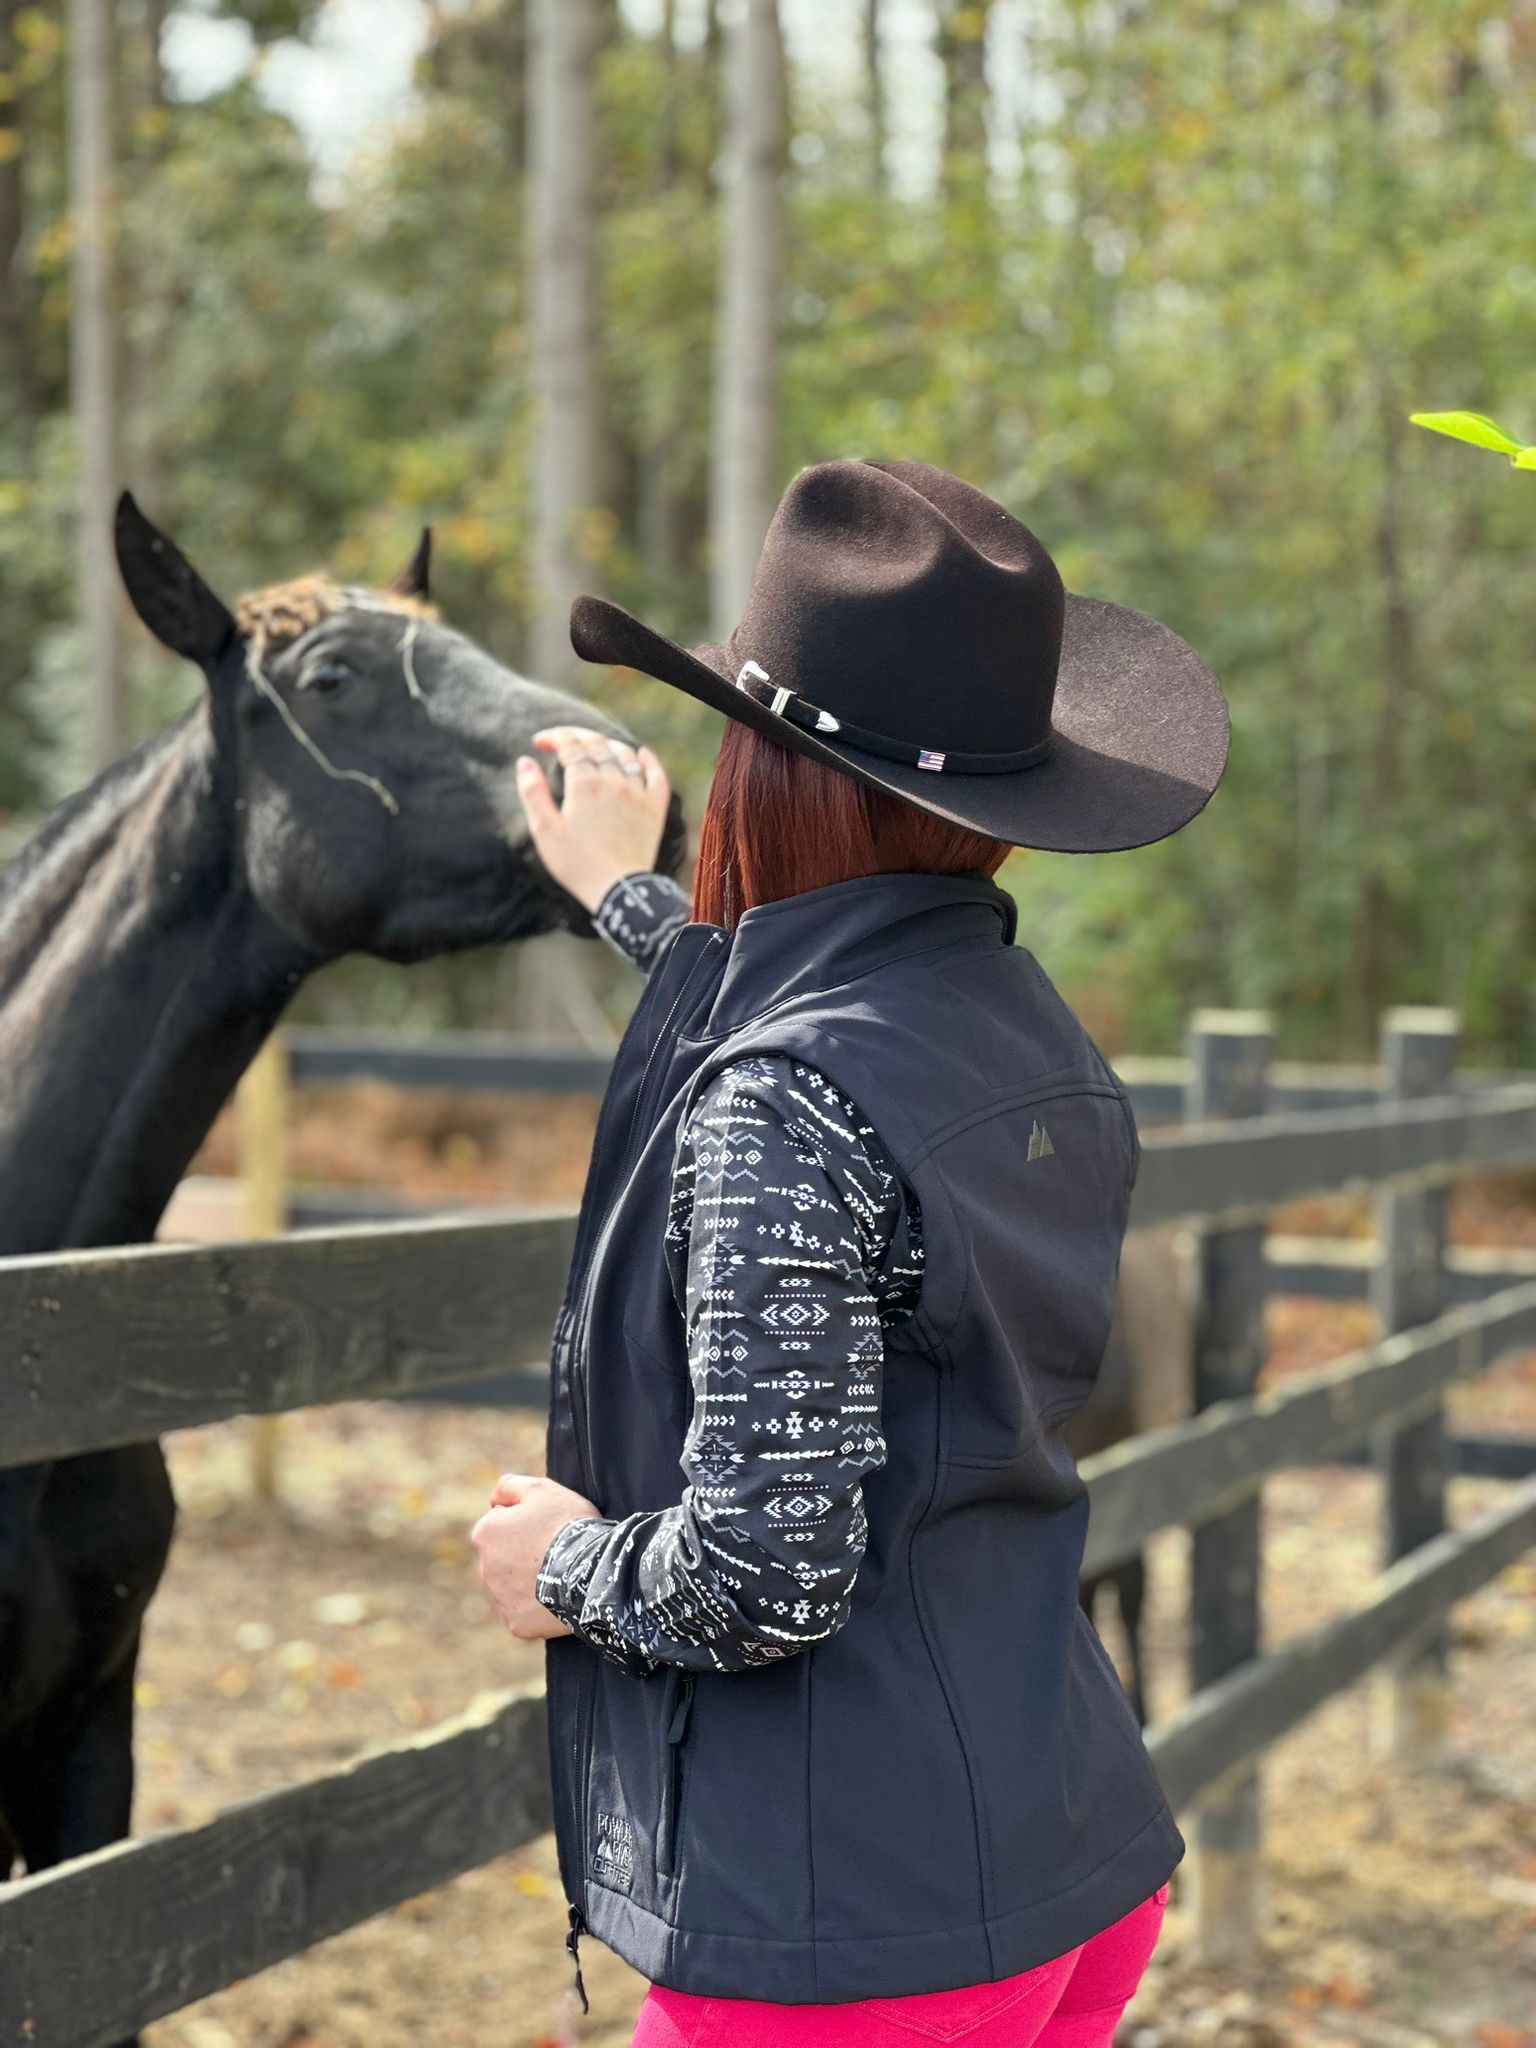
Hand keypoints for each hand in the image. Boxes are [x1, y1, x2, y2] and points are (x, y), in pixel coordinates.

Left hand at [471, 1472, 600, 1641]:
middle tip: (554, 1551)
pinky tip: (556, 1596)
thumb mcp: (541, 1489)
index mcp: (486, 1534)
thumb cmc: (567, 1524)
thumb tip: (493, 1500)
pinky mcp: (517, 1624)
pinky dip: (537, 1606)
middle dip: (522, 1553)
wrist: (592, 1569)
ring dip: (528, 1580)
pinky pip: (524, 1613)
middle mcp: (484, 1569)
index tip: (548, 1526)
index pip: (501, 1523)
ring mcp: (500, 1600)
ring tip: (558, 1574)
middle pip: (503, 1557)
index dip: (527, 1522)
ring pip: (511, 1586)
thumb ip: (510, 1486)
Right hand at [516, 725, 672, 914]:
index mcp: (584, 784)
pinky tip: (641, 754)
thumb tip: (524, 761)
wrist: (617, 889)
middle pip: (597, 743)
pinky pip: (656, 776)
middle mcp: (613, 781)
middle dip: (577, 735)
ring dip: (607, 745)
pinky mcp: (654, 809)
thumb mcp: (544, 830)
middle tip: (563, 740)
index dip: (553, 737)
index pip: (569, 745)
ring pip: (625, 755)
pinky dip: (648, 761)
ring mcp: (637, 793)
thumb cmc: (576, 864)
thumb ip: (533, 793)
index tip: (539, 742)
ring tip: (594, 747)